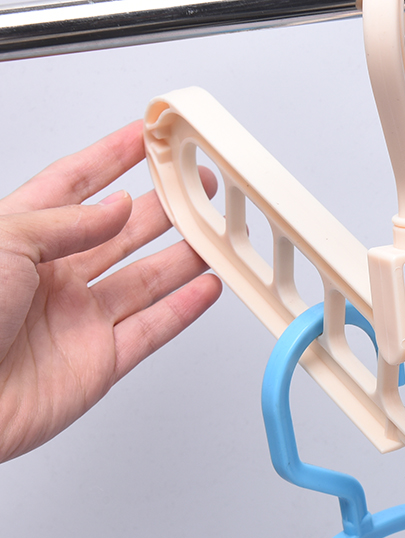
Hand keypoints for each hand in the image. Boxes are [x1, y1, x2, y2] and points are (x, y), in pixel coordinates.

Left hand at [0, 121, 221, 461]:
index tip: (142, 138)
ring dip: (182, 256)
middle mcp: (52, 278)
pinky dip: (184, 310)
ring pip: (145, 280)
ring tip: (213, 235)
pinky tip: (204, 289)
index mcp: (19, 238)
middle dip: (160, 207)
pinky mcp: (100, 362)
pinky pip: (152, 330)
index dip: (109, 159)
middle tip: (193, 189)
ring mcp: (79, 320)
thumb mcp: (1, 241)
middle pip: (119, 232)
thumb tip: (115, 208)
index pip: (72, 187)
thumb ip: (64, 221)